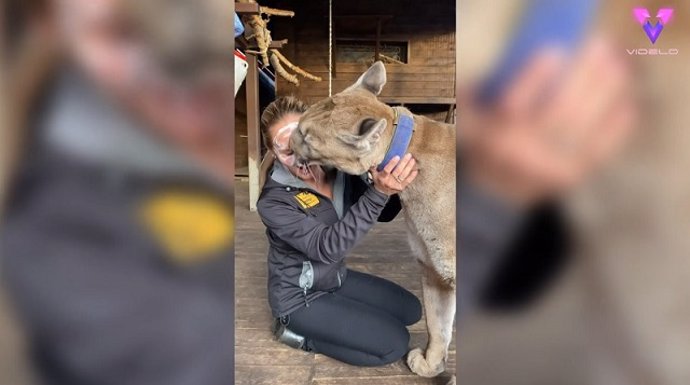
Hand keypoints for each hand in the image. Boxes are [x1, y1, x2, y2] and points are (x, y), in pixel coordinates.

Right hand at [370, 154, 418, 195]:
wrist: (381, 193)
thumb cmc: (378, 181)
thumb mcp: (374, 175)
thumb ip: (373, 167)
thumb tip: (373, 160)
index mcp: (382, 177)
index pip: (387, 169)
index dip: (392, 163)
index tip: (397, 157)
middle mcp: (389, 181)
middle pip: (398, 171)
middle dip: (404, 163)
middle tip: (408, 155)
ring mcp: (396, 185)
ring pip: (404, 175)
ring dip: (409, 167)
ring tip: (413, 160)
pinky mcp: (401, 187)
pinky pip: (407, 181)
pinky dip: (412, 176)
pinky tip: (415, 170)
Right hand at [461, 36, 636, 206]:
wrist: (495, 192)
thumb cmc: (483, 139)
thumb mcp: (470, 116)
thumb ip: (479, 90)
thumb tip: (518, 58)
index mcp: (491, 138)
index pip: (513, 107)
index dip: (534, 78)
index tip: (554, 50)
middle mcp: (521, 156)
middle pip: (559, 112)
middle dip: (584, 76)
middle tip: (599, 46)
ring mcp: (550, 169)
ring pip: (584, 126)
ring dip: (606, 92)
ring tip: (616, 65)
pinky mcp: (573, 176)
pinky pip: (601, 149)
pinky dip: (617, 126)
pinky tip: (626, 101)